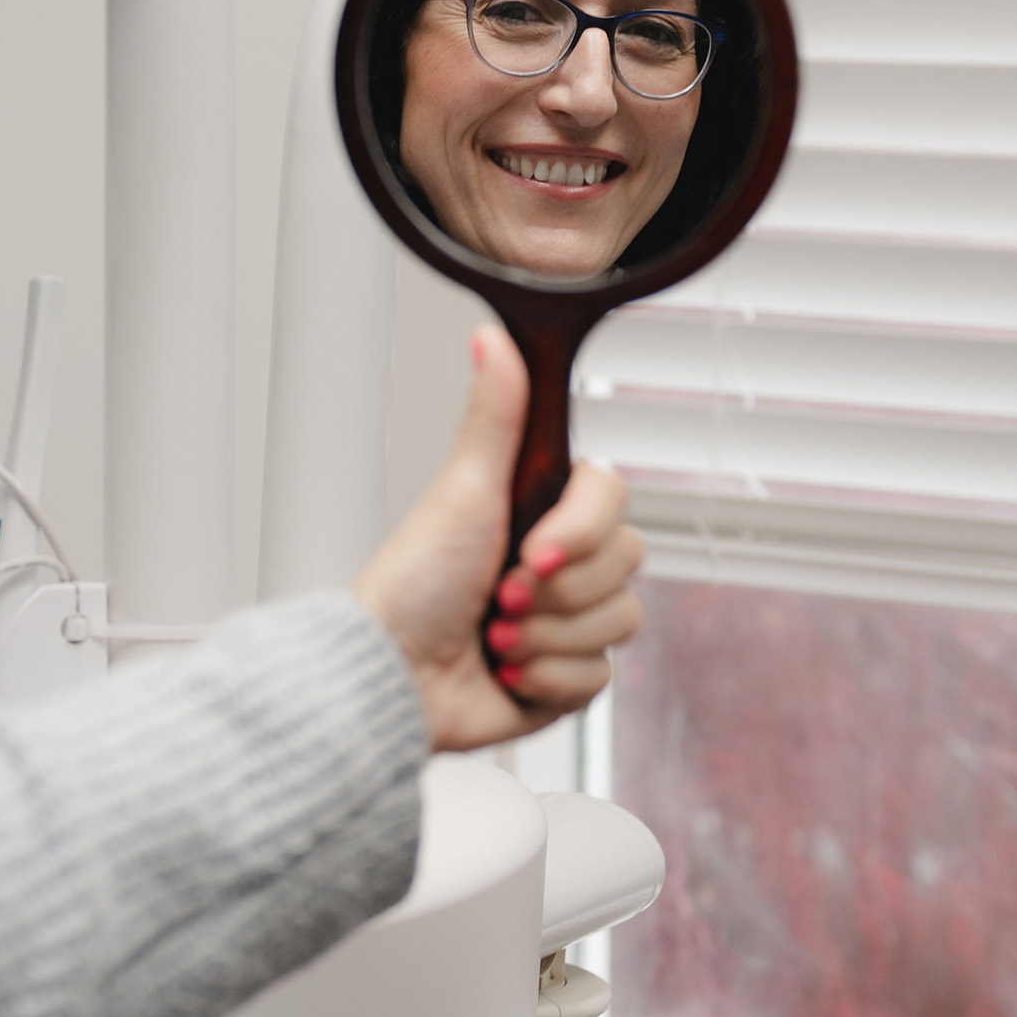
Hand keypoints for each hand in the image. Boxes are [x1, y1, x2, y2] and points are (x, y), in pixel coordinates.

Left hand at [352, 327, 641, 751]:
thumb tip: (492, 336)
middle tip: (499, 595)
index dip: (580, 531)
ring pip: (618, 622)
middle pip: (625, 564)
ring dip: (545, 636)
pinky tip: (504, 673)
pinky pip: (599, 677)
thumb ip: (494, 415)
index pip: (614, 500)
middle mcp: (560, 563)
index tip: (532, 549)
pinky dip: (545, 679)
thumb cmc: (414, 583)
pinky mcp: (565, 679)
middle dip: (555, 591)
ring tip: (494, 636)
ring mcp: (566, 622)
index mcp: (541, 511)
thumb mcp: (463, 490)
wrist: (391, 676)